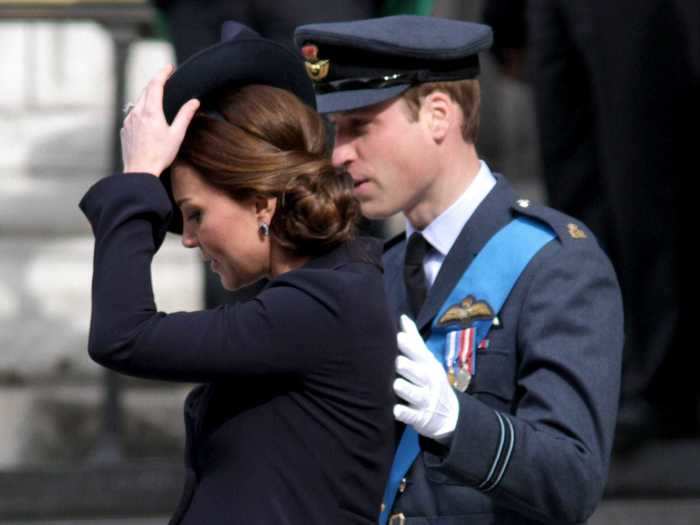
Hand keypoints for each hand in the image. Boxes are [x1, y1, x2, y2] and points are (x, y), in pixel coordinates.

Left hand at [121, 64, 199, 175]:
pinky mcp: (125, 128)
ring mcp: (128, 120)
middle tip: (165, 79)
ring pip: (138, 101)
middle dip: (156, 82)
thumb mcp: (177, 135)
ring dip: (148, 96)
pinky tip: (147, 117)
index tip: (169, 67)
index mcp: (151, 112)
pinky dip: (141, 109)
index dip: (163, 73)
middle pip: (145, 90)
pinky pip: (133, 113)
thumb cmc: (159, 155)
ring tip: (157, 97)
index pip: (156, 85)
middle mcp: (137, 112)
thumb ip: (184, 115)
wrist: (139, 171)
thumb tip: (194, 102)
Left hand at [393, 315, 458, 440]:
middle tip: (397, 362)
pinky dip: (404, 413)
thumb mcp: (427, 361)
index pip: (419, 354)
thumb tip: (402, 318)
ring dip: (405, 389)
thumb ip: (414, 341)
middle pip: (417, 372)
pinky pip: (411, 416)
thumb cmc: (431, 381)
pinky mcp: (420, 418)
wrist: (451, 415)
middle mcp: (427, 382)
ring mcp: (424, 400)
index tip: (398, 337)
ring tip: (397, 384)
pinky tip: (396, 410)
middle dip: (407, 367)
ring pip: (414, 394)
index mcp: (428, 366)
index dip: (409, 346)